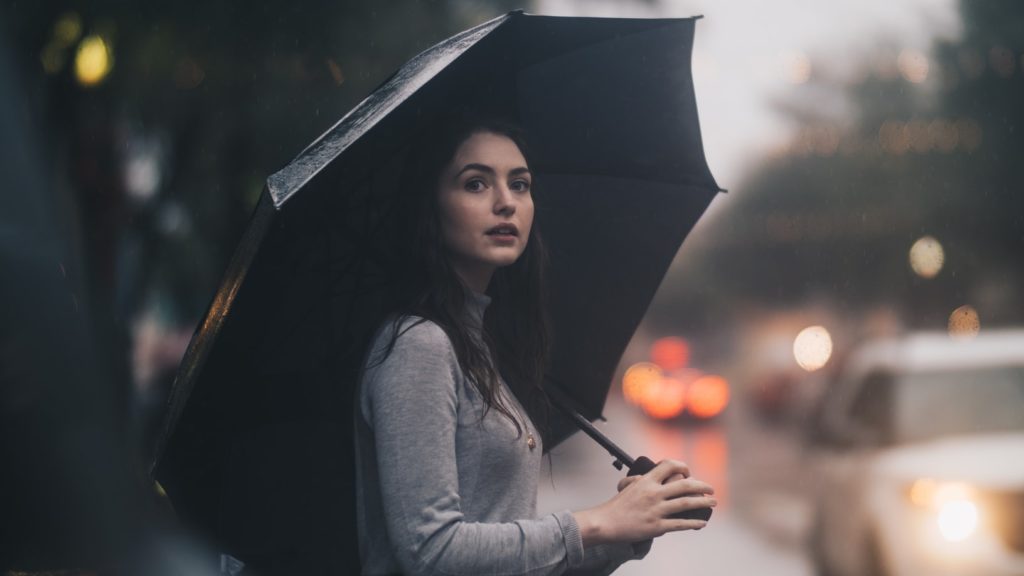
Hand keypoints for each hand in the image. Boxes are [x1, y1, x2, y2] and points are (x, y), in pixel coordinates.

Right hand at [575, 459, 715, 546]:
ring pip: (686, 503)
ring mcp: (656, 510)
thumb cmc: (616, 505)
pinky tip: (702, 522)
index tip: (689, 474)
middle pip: (684, 485)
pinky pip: (680, 524)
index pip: (669, 465)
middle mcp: (653, 493)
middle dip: (702, 486)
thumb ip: (642, 480)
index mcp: (647, 481)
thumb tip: (650, 477)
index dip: (683, 467)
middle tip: (711, 489)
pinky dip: (693, 522)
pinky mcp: (656, 526)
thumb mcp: (628, 486)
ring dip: (703, 502)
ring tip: (713, 503)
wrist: (606, 522)